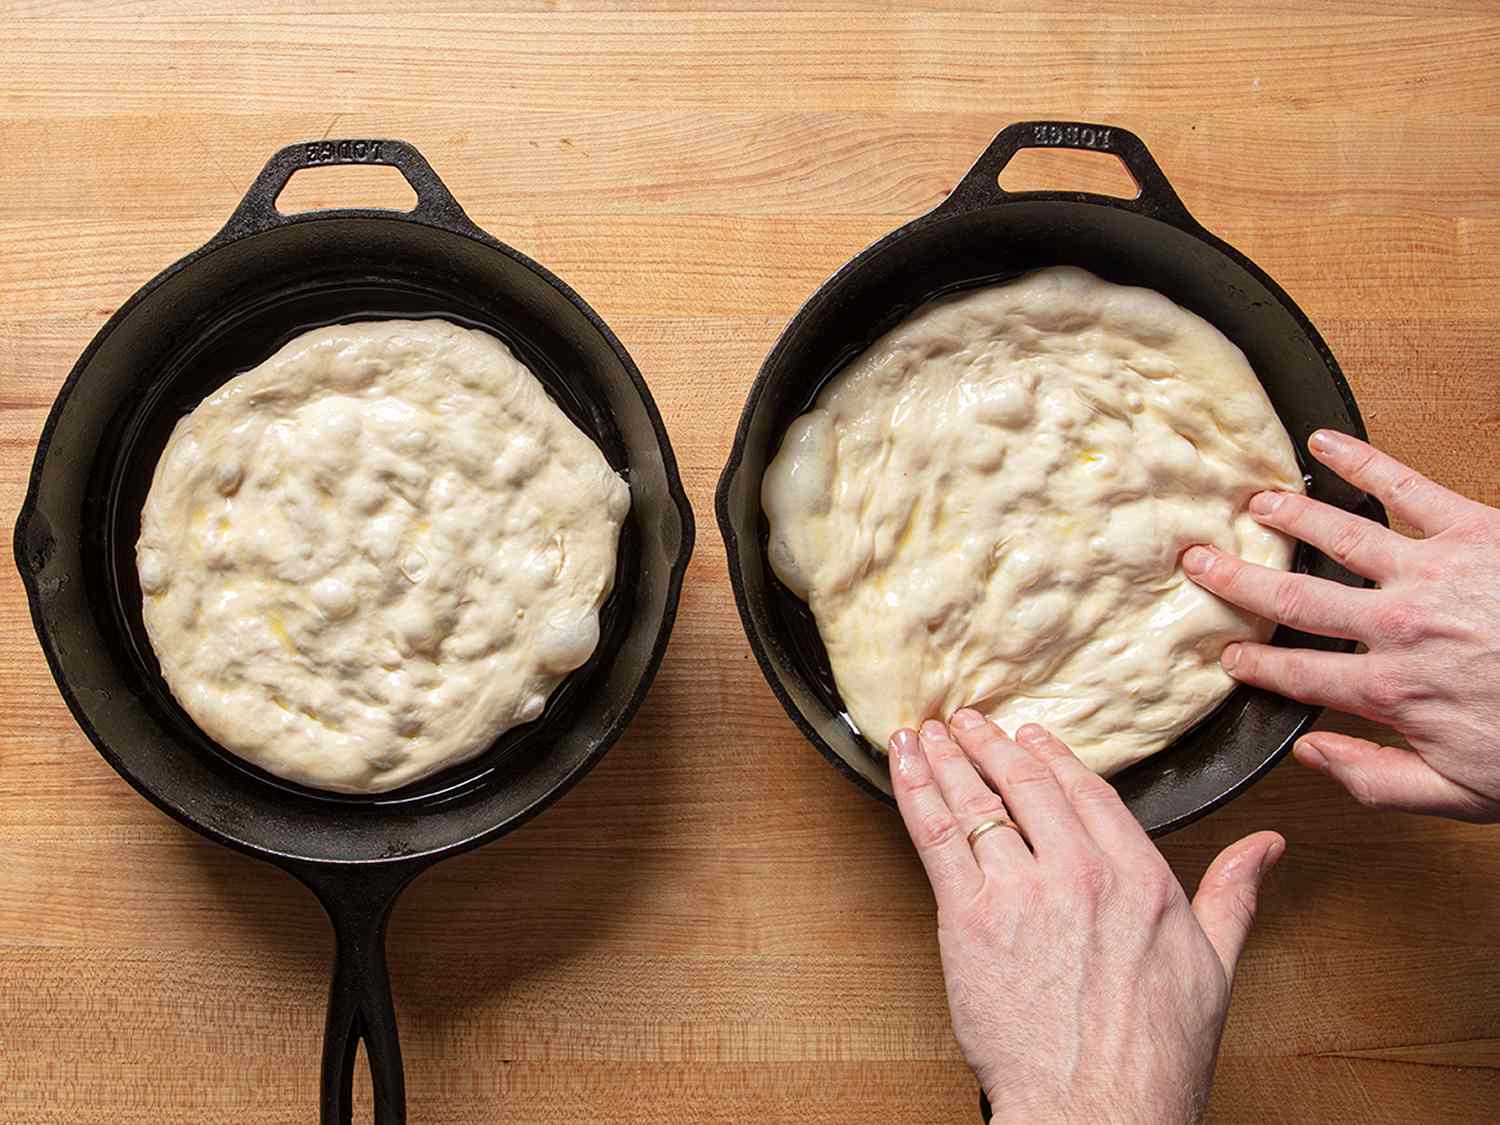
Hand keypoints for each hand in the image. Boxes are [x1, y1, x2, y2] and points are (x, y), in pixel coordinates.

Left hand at [889, 712, 1282, 1124]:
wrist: (1098, 1112)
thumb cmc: (1154, 1057)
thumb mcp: (1215, 968)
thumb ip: (1234, 894)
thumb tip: (1266, 846)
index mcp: (1140, 877)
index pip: (1087, 792)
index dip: (1052, 758)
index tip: (1030, 737)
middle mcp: (1080, 873)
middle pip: (1027, 786)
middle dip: (991, 745)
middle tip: (969, 720)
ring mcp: (1022, 893)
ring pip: (977, 802)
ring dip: (947, 758)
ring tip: (928, 732)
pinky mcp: (970, 919)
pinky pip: (936, 837)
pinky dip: (916, 791)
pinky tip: (905, 763)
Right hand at [1182, 429, 1499, 820]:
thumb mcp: (1465, 795)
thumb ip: (1379, 781)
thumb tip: (1312, 755)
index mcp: (1392, 692)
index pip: (1297, 675)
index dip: (1254, 666)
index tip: (1228, 656)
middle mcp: (1398, 627)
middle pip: (1294, 599)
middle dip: (1238, 581)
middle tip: (1199, 562)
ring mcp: (1432, 572)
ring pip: (1336, 537)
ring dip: (1287, 518)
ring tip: (1253, 504)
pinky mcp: (1473, 529)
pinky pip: (1404, 487)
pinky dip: (1360, 460)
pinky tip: (1325, 441)